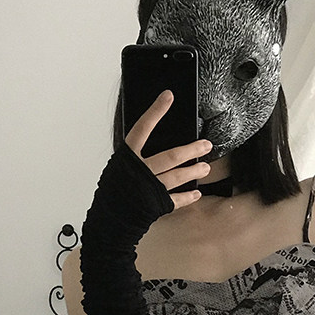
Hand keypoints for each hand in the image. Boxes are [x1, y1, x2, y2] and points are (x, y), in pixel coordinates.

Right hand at [124, 89, 211, 209]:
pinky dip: (188, 197)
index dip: (155, 111)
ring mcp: (149, 188)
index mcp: (127, 157)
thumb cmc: (114, 189)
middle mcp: (139, 171)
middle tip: (206, 145)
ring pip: (176, 177)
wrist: (109, 219)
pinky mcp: (155, 205)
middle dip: (191, 150)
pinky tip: (197, 193)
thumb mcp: (119, 166)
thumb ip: (135, 154)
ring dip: (194, 172)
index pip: (142, 128)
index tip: (168, 96)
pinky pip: (176, 200)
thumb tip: (150, 139)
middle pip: (170, 156)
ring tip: (206, 168)